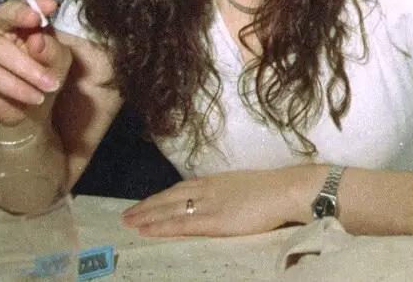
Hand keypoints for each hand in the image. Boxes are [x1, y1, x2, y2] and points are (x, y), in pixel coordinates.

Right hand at [0, 0, 67, 126]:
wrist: (31, 109)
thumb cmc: (46, 76)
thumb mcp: (59, 62)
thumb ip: (51, 49)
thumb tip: (36, 39)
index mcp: (22, 18)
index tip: (50, 6)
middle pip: (2, 14)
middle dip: (20, 18)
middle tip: (38, 28)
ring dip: (26, 68)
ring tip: (48, 86)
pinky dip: (14, 86)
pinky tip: (32, 96)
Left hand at [120, 165, 320, 237]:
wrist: (286, 190)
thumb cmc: (275, 190)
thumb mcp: (246, 187)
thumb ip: (230, 194)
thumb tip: (225, 202)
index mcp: (216, 181)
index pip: (181, 188)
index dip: (161, 196)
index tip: (146, 202)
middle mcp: (207, 190)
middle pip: (169, 197)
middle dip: (147, 206)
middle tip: (126, 215)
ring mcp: (209, 204)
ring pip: (169, 210)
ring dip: (146, 216)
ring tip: (128, 222)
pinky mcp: (213, 220)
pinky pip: (180, 224)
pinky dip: (160, 227)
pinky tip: (145, 230)